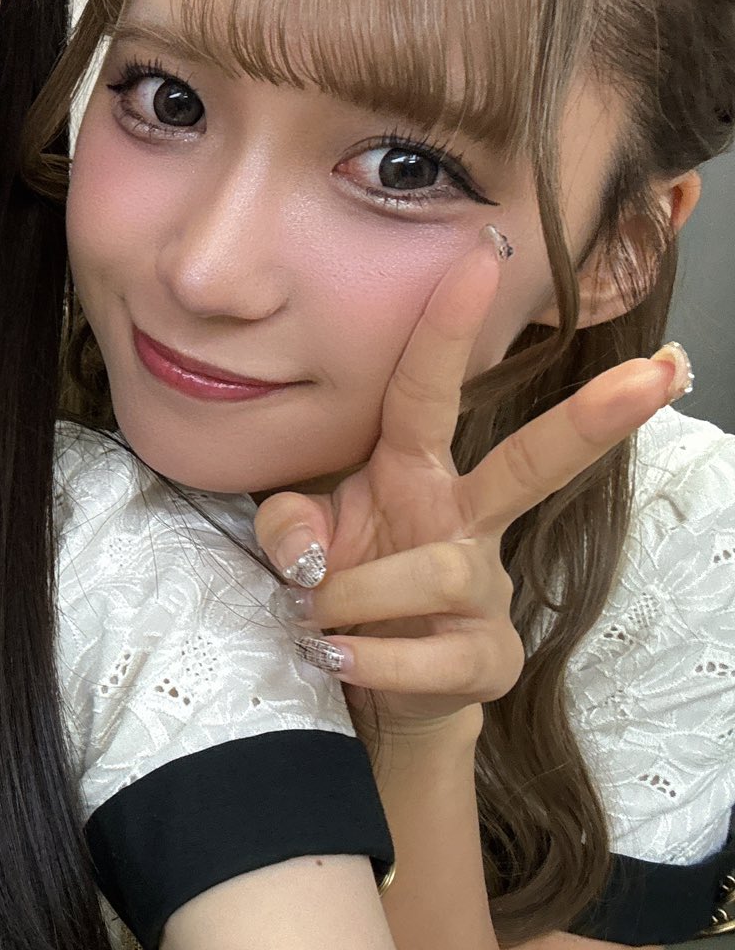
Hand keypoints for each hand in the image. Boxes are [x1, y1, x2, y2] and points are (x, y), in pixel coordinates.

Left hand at [253, 236, 687, 731]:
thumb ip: (290, 526)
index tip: (481, 256)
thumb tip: (307, 545)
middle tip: (659, 370)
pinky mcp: (489, 659)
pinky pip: (433, 655)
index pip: (427, 390)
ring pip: (441, 572)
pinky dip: (373, 660)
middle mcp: (463, 519)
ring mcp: (486, 589)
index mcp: (416, 472)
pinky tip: (339, 659)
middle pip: (533, 462)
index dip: (448, 328)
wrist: (372, 694)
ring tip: (314, 616)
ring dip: (360, 593)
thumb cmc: (346, 594)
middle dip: (592, 419)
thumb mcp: (304, 548)